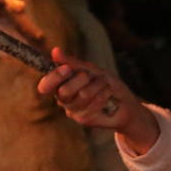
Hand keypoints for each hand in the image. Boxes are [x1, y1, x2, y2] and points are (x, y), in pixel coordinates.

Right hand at [37, 47, 157, 152]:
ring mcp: (73, 111)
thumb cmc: (105, 84)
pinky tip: (107, 96)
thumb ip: (72, 63)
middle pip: (64, 91)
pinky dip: (104, 94)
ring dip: (98, 85)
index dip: (54, 77)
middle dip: (82, 79)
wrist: (124, 102)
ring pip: (83, 95)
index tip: (67, 69)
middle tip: (91, 77)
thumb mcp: (90, 69)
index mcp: (60, 86)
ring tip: (104, 85)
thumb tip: (55, 51)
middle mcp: (63, 100)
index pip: (45, 86)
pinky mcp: (84, 119)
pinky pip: (94, 103)